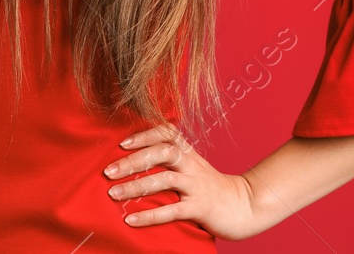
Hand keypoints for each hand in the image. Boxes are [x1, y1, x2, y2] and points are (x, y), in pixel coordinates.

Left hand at [103, 122, 263, 240]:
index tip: (123, 143)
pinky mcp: (200, 207)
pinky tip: (131, 219)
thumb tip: (137, 161)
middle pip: (162, 152)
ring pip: (165, 179)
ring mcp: (197, 186)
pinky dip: (149, 215)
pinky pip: (172, 210)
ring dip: (136, 185)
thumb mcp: (194, 168)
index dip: (144, 135)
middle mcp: (192, 165)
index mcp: (189, 154)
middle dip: (133, 160)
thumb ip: (173, 162)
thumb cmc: (212, 188)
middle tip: (109, 171)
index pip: (167, 133)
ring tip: (114, 194)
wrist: (245, 206)